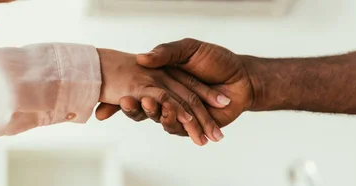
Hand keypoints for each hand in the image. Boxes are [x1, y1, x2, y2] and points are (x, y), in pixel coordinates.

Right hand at [96, 48, 221, 145]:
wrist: (242, 78)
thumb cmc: (216, 60)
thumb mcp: (189, 49)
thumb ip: (166, 53)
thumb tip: (142, 58)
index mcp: (160, 79)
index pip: (134, 88)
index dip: (121, 93)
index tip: (112, 92)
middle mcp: (165, 97)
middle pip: (141, 106)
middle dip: (131, 106)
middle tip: (125, 100)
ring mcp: (177, 113)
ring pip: (157, 118)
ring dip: (152, 113)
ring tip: (149, 104)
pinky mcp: (189, 126)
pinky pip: (176, 128)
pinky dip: (173, 122)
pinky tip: (174, 116)